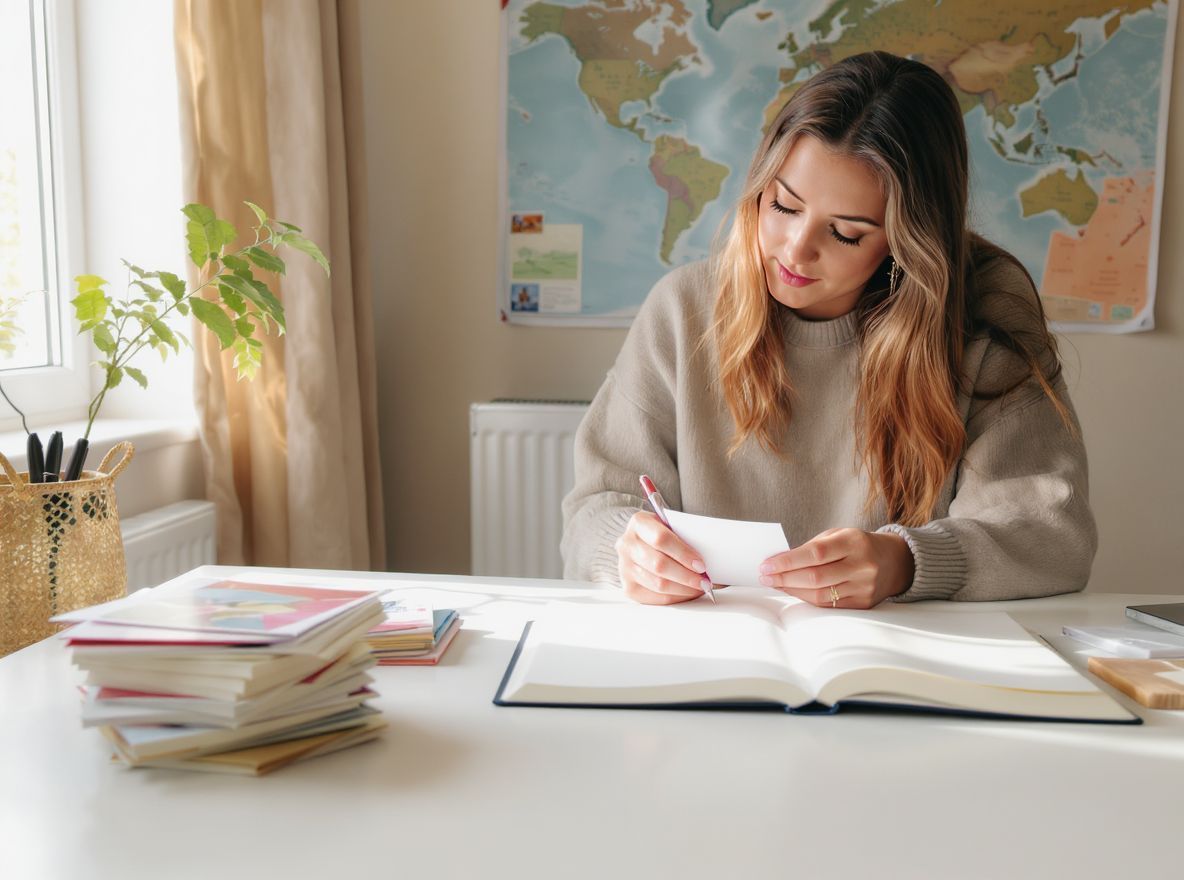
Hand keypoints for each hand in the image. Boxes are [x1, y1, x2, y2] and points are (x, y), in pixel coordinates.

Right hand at [615, 511, 710, 604]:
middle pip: (659, 565)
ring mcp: (624, 567)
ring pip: (658, 584)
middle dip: (687, 576)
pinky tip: (687, 593)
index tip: (701, 565)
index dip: (683, 553)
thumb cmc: (663, 535)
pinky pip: (655, 598)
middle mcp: (626, 544)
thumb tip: (714, 560)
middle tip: (705, 581)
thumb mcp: (672, 527)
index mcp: (639, 523)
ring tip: (700, 588)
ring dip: (684, 589)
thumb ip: (687, 537)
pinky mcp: (628, 587)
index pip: (661, 539)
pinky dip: (676, 597)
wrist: (642, 543)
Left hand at [757, 528, 913, 608]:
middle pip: (815, 577)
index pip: (815, 554)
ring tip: (775, 583)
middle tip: (765, 576)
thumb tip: (779, 561)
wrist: (894, 561)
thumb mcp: (838, 535)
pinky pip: (829, 605)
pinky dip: (807, 598)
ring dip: (792, 590)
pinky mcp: (864, 603)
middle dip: (784, 578)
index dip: (788, 561)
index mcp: (854, 542)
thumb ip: (812, 548)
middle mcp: (862, 565)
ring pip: (820, 595)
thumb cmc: (857, 545)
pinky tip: (793, 592)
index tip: (767, 564)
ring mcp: (864, 587)